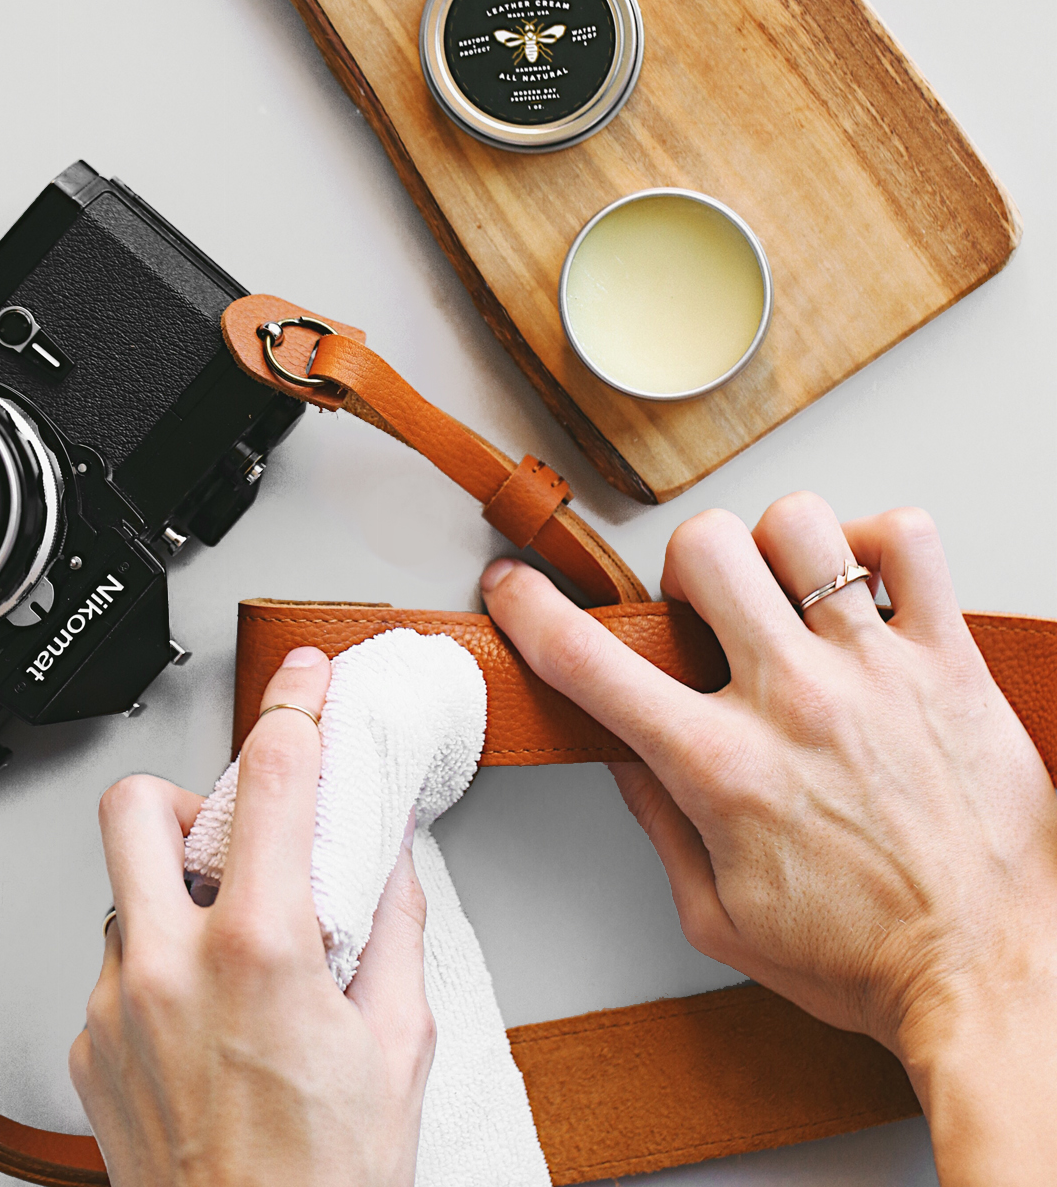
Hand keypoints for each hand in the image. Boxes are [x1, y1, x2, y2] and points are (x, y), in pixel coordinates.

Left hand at [69, 647, 434, 1186]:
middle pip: (135, 807)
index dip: (295, 706)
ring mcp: (114, 1012)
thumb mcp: (398, 1042)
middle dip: (186, 796)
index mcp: (260, 950)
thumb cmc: (329, 1179)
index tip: (304, 679)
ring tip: (235, 952)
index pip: (275, 778)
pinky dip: (162, 967)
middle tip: (232, 833)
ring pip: (125, 895)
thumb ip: (392, 928)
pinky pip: (117, 968)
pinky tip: (209, 1019)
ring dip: (177, 897)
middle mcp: (168, 968)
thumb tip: (387, 859)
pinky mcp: (88, 1052)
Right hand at [482, 494, 1056, 1185]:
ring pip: (798, 525)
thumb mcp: (718, 918)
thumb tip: (624, 755)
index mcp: (722, 769)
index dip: (531, 611)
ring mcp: (875, 672)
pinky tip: (863, 583)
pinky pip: (910, 542)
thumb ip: (659, 826)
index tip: (515, 589)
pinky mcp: (949, 662)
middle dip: (682, 567)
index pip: (591, 662)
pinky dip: (877, 541)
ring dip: (773, 546)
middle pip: (702, 551)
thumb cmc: (864, 959)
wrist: (990, 980)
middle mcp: (793, 703)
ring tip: (786, 590)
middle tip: (702, 607)